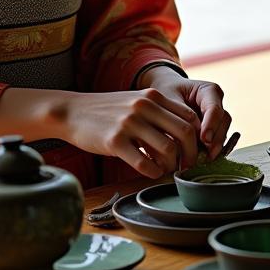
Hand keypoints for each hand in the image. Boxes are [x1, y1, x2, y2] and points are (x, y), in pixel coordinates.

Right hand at [54, 88, 201, 179]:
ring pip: (168, 149)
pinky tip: (151, 172)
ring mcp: (129, 123)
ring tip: (166, 170)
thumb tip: (185, 137)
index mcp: (152, 96)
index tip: (193, 151)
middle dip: (191, 154)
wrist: (72, 111)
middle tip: (186, 166)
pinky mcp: (114, 141)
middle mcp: (144, 107)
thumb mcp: (135, 103)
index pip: (189, 117)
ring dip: (172, 165)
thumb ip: (159, 113)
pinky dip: (153, 172)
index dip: (197, 138)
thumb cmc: (107, 111)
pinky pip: (144, 163)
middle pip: (185, 132)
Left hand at [136, 65, 231, 162]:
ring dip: (215, 147)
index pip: (214, 108)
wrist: (161, 97)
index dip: (211, 125)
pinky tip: (202, 160)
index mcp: (208, 90)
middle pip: (223, 121)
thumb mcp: (168, 101)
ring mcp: (216, 118)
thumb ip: (177, 117)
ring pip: (223, 132)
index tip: (204, 139)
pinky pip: (216, 140)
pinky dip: (210, 150)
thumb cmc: (165, 94)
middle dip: (216, 139)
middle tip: (207, 154)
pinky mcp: (212, 130)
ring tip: (203, 160)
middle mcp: (216, 103)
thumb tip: (183, 139)